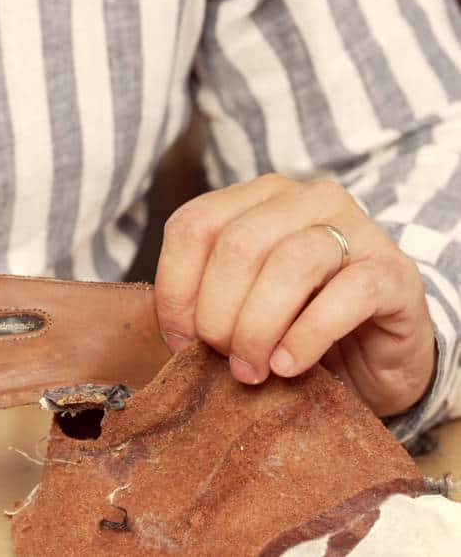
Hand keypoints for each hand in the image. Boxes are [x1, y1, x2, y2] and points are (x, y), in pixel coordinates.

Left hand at [155, 174, 435, 416]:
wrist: (375, 360)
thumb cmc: (293, 329)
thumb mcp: (237, 308)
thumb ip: (202, 303)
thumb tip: (174, 333)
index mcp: (256, 199)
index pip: (193, 225)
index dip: (176, 288)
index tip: (179, 340)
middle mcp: (306, 200)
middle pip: (239, 244)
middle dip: (218, 313)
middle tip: (221, 359)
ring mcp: (358, 230)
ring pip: (290, 263)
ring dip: (258, 327)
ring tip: (252, 369)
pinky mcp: (395, 273)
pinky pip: (346, 295)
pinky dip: (307, 336)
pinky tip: (289, 366)